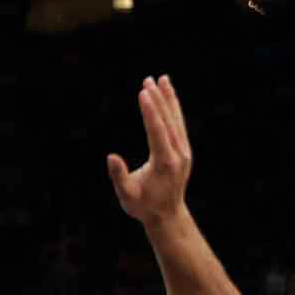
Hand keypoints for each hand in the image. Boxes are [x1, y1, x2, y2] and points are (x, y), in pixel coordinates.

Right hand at [107, 75, 190, 225]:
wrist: (167, 215)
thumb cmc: (143, 207)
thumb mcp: (127, 196)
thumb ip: (119, 176)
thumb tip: (110, 157)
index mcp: (165, 162)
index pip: (157, 131)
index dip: (150, 111)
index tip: (143, 92)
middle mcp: (178, 153)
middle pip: (168, 121)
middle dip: (158, 99)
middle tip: (148, 80)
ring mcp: (184, 151)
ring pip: (176, 119)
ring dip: (169, 99)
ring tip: (162, 79)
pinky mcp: (184, 150)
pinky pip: (178, 125)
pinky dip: (173, 109)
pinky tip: (168, 97)